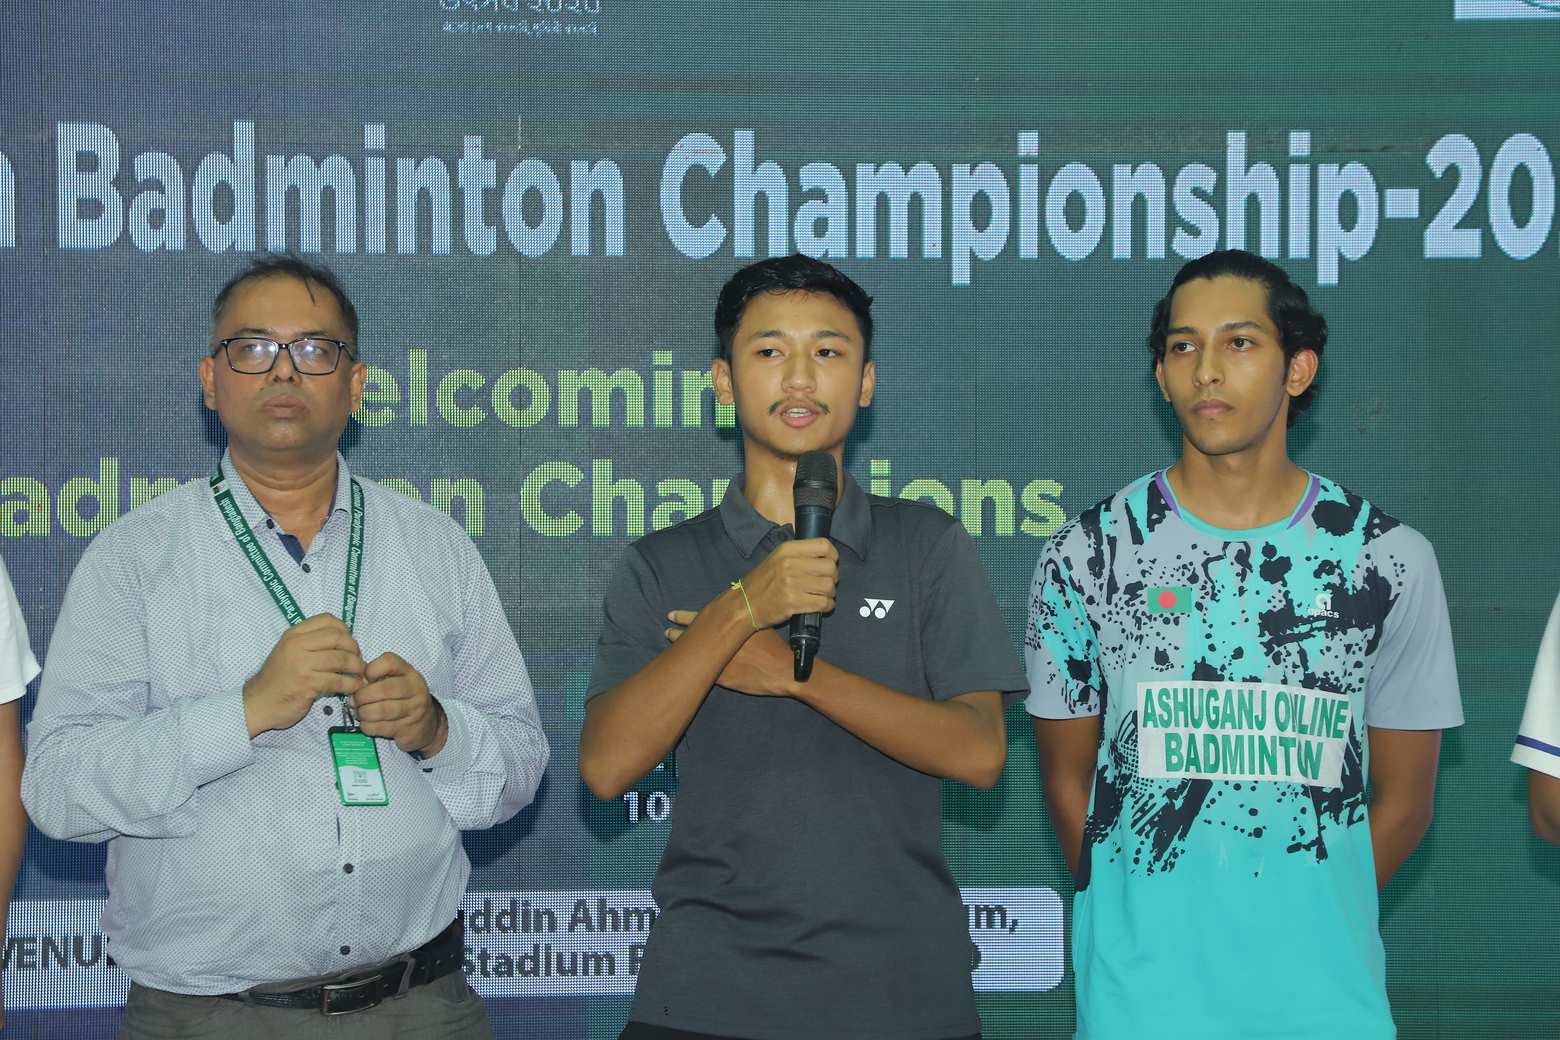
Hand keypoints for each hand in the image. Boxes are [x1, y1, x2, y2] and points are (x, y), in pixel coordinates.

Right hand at [243, 614, 365, 737]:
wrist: (257, 704)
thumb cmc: (277, 680)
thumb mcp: (288, 652)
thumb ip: (309, 643)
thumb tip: (344, 640)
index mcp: (293, 635)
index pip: (327, 619)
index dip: (345, 629)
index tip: (348, 643)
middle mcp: (296, 645)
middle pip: (338, 637)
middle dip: (354, 648)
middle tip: (357, 660)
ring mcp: (301, 664)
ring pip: (341, 658)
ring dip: (357, 667)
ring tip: (360, 674)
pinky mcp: (307, 684)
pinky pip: (339, 680)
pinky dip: (352, 684)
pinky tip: (354, 687)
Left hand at [352, 653, 447, 755]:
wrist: (426, 724)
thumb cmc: (404, 699)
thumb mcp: (396, 682)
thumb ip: (378, 678)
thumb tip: (355, 683)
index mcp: (409, 672)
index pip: (389, 661)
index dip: (371, 670)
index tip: (364, 680)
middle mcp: (415, 688)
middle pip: (384, 688)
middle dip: (362, 696)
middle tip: (354, 701)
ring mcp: (414, 709)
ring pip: (382, 710)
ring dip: (364, 713)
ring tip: (360, 713)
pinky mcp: (408, 727)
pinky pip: (381, 727)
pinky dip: (368, 726)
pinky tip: (366, 724)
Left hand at [667, 613, 796, 696]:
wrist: (784, 670)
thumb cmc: (776, 648)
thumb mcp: (763, 625)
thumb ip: (747, 620)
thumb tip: (741, 612)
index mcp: (732, 626)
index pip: (702, 619)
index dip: (687, 616)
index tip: (674, 614)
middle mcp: (723, 640)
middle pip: (694, 632)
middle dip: (679, 628)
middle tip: (667, 623)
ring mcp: (720, 659)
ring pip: (695, 651)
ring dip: (680, 645)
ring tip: (668, 639)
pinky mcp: (722, 677)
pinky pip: (701, 671)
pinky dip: (689, 668)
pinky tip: (678, 667)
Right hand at [732, 538, 837, 628]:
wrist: (743, 605)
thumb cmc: (762, 583)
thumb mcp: (776, 559)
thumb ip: (799, 555)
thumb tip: (826, 557)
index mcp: (787, 549)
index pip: (824, 545)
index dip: (832, 556)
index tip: (830, 564)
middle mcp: (789, 563)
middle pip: (830, 567)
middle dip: (833, 578)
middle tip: (825, 585)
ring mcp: (791, 583)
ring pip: (829, 586)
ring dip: (830, 594)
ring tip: (822, 596)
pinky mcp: (793, 602)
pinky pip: (823, 603)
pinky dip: (827, 606)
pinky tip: (821, 606)